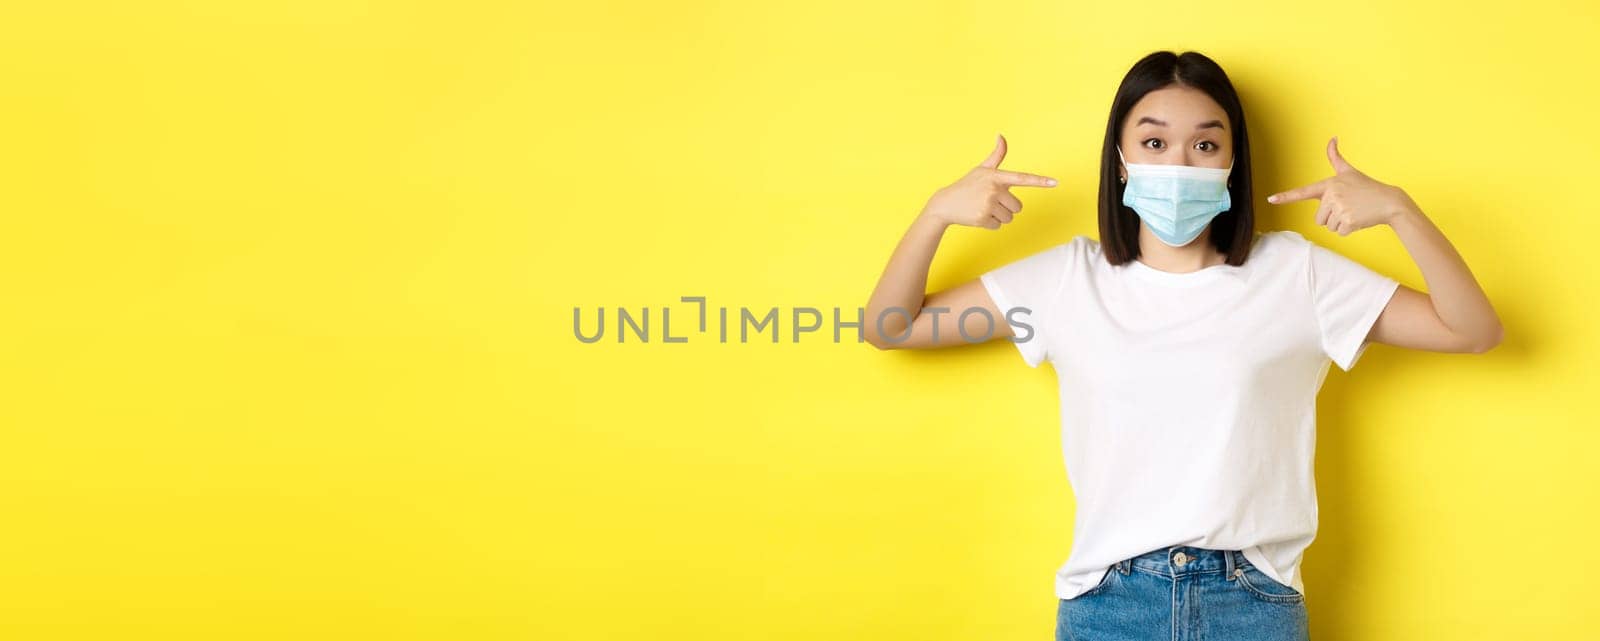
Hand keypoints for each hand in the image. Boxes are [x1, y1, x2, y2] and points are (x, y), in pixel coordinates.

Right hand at [920, 134, 1056, 229]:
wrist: (945, 203)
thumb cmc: (967, 185)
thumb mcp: (982, 169)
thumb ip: (996, 155)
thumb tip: (1001, 135)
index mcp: (996, 176)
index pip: (1022, 178)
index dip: (1040, 181)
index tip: (1055, 183)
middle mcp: (994, 189)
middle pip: (1018, 207)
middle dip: (1007, 207)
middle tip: (990, 202)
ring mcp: (988, 204)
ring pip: (1009, 218)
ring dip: (999, 217)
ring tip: (983, 208)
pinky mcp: (983, 218)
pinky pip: (998, 225)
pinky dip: (990, 224)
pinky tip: (978, 216)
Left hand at [1266, 136, 1419, 234]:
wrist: (1389, 201)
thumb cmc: (1367, 187)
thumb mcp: (1349, 171)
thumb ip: (1336, 157)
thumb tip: (1332, 138)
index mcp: (1329, 185)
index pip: (1303, 192)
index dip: (1286, 196)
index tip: (1270, 199)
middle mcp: (1332, 195)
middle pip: (1318, 218)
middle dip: (1332, 217)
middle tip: (1348, 207)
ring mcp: (1340, 208)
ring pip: (1328, 226)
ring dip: (1340, 224)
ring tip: (1354, 211)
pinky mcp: (1347, 221)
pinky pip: (1339, 232)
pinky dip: (1349, 230)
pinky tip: (1358, 219)